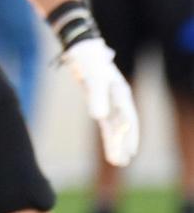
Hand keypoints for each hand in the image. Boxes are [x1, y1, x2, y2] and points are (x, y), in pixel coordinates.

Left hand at [61, 37, 138, 166]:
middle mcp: (118, 99)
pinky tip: (109, 145)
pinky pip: (105, 122)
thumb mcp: (93, 79)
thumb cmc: (90, 63)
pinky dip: (107, 134)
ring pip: (114, 127)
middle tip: (123, 161)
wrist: (82, 51)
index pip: (128, 118)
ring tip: (117, 161)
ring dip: (115, 142)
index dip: (130, 134)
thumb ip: (97, 97)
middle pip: (123, 125)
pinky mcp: (99, 103)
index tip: (130, 150)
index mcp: (121, 93)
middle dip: (123, 143)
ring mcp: (109, 102)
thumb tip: (98, 117)